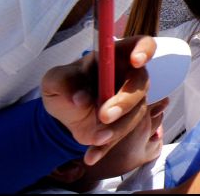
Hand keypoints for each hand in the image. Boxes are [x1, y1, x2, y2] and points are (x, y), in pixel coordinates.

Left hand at [41, 36, 156, 165]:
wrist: (65, 111)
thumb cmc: (65, 86)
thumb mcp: (55, 80)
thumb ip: (64, 83)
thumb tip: (80, 99)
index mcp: (116, 56)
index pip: (142, 44)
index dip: (144, 50)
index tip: (136, 61)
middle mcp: (130, 76)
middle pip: (141, 83)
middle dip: (125, 101)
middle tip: (104, 116)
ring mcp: (132, 100)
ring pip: (136, 113)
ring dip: (117, 128)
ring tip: (95, 139)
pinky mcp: (127, 122)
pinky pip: (124, 135)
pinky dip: (107, 147)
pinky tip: (92, 155)